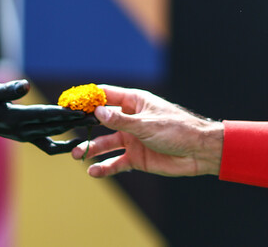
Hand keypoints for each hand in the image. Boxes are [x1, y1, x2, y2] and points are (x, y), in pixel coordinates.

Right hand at [0, 80, 95, 147]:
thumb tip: (26, 86)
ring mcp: (25, 135)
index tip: (82, 111)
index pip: (45, 115)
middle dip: (76, 120)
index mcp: (15, 117)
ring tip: (93, 121)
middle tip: (98, 115)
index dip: (64, 113)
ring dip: (73, 128)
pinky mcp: (27, 137)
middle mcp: (23, 130)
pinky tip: (77, 141)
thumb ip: (7, 90)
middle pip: (55, 125)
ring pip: (55, 133)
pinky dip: (63, 145)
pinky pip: (48, 145)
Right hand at [70, 85, 223, 177]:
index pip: (105, 96)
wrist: (199, 152)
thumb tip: (97, 112)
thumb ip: (120, 120)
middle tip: (68, 132)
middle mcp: (130, 119)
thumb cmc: (178, 129)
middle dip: (85, 126)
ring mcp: (132, 138)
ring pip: (106, 143)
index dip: (88, 99)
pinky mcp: (136, 157)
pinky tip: (94, 171)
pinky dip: (104, 166)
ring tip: (77, 154)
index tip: (70, 103)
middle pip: (101, 121)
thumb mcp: (146, 123)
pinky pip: (116, 162)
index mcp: (134, 102)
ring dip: (92, 148)